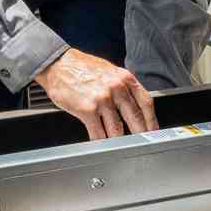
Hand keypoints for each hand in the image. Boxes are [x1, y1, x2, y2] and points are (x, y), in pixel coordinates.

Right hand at [33, 49, 156, 139]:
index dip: (152, 120)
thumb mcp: (110, 71)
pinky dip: (101, 142)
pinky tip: (102, 145)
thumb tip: (134, 105)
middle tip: (143, 144)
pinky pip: (98, 133)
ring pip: (117, 129)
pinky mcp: (87, 110)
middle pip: (135, 118)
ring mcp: (102, 100)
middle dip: (140, 134)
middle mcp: (116, 88)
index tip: (153, 130)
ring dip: (119, 140)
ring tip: (120, 146)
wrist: (57, 64)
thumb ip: (123, 86)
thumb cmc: (82, 68)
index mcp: (125, 78)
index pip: (146, 103)